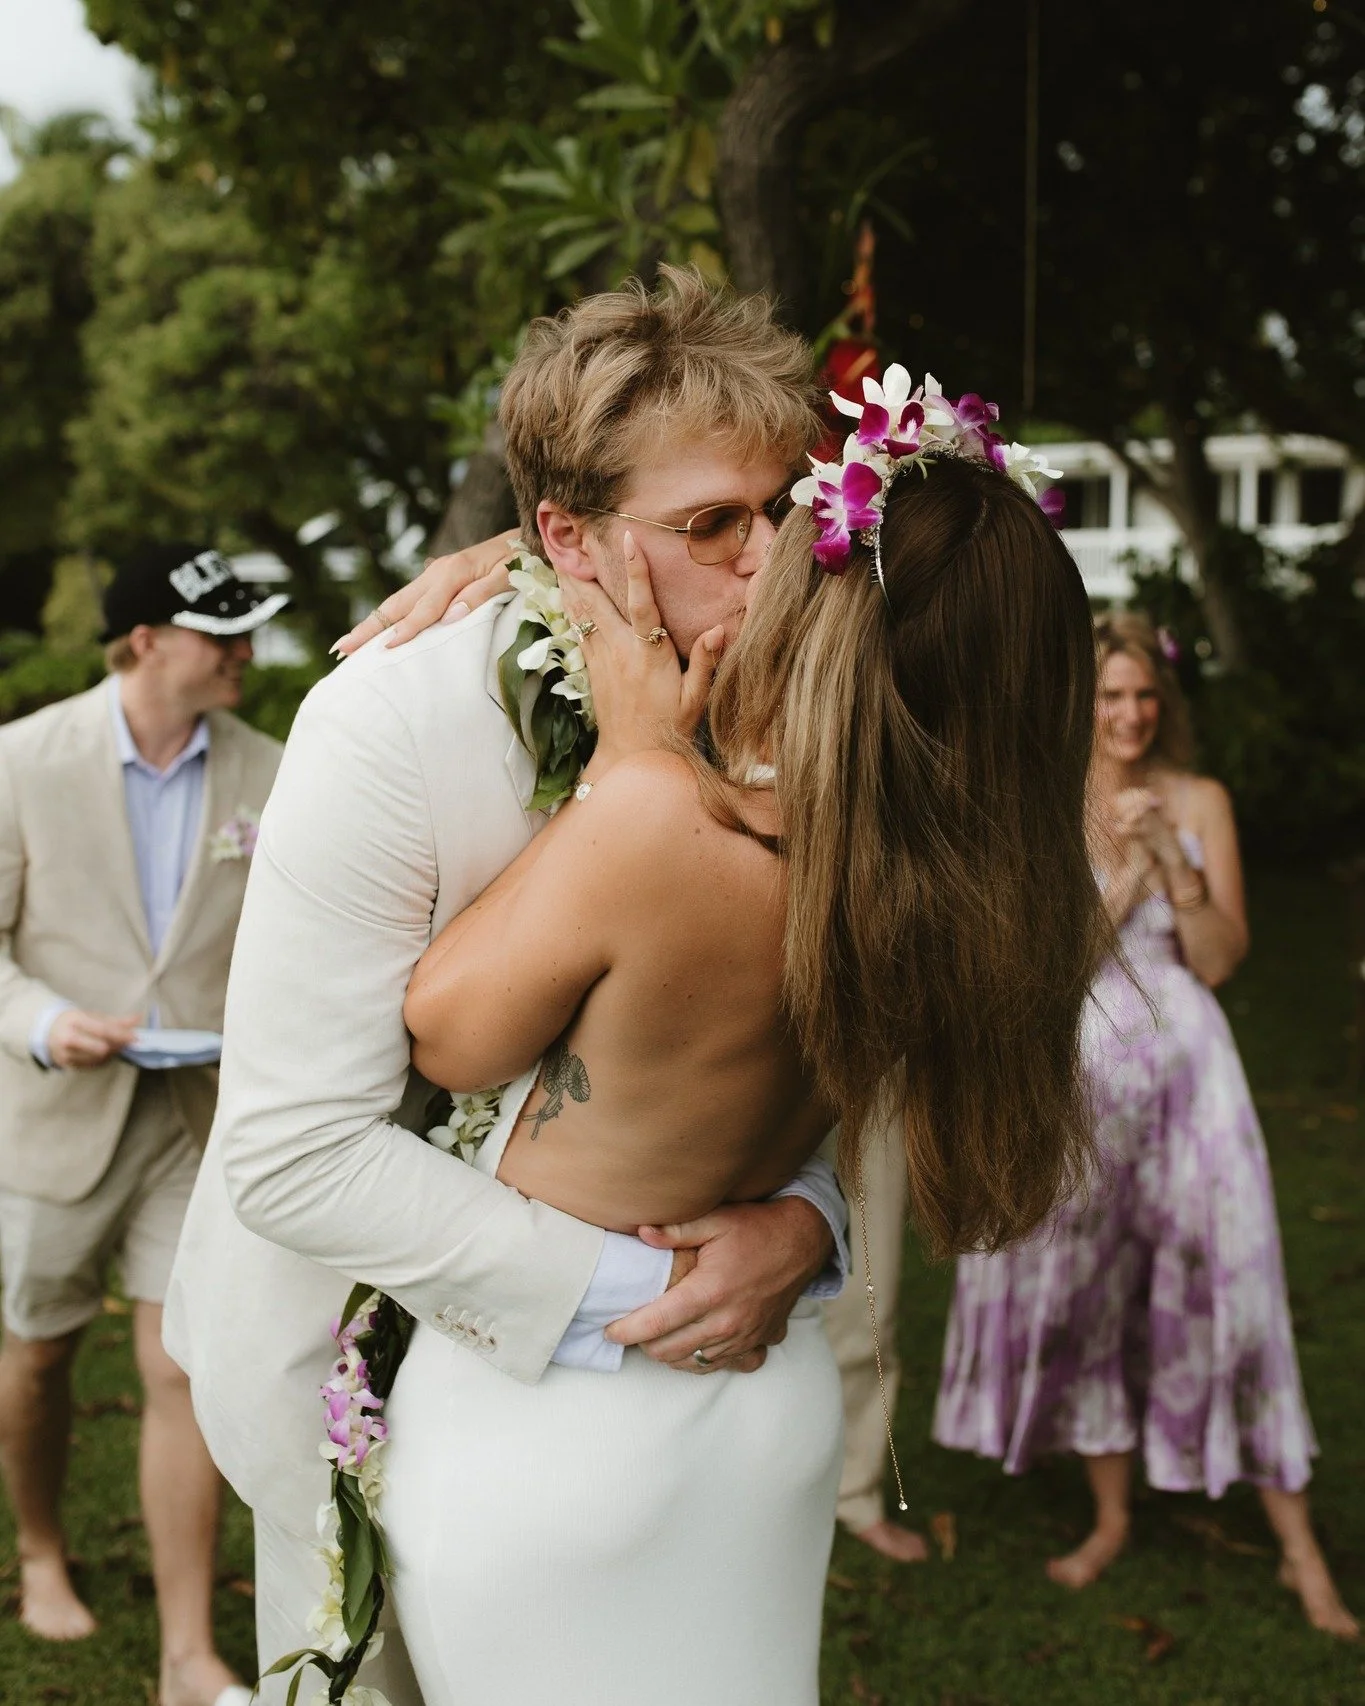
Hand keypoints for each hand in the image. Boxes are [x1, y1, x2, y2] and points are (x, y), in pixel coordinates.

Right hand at [47, 1009, 139, 1069]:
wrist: (48, 1031)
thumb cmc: (75, 1022)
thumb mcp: (92, 1016)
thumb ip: (116, 1020)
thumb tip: (138, 1018)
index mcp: (74, 1020)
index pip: (101, 1030)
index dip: (120, 1035)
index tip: (135, 1037)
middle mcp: (67, 1037)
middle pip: (101, 1048)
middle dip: (117, 1046)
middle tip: (128, 1042)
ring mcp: (65, 1053)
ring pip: (98, 1059)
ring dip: (111, 1053)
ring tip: (115, 1045)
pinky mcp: (66, 1065)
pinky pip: (91, 1065)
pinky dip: (102, 1059)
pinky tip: (104, 1052)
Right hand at [330, 534, 521, 655]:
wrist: (527, 535)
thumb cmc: (523, 559)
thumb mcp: (509, 576)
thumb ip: (481, 595)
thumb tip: (450, 617)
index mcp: (453, 572)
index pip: (425, 609)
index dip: (406, 630)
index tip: (386, 650)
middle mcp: (437, 572)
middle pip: (397, 605)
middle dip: (369, 628)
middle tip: (342, 649)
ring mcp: (435, 574)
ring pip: (397, 602)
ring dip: (372, 623)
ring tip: (348, 643)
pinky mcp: (438, 578)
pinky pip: (408, 600)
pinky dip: (388, 616)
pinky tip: (378, 630)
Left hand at [563, 532, 723, 773]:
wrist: (632, 757)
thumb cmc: (670, 727)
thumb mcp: (696, 699)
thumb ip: (707, 662)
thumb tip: (720, 629)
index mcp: (650, 655)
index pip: (642, 604)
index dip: (635, 570)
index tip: (627, 540)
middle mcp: (621, 652)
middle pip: (596, 602)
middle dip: (582, 570)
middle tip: (569, 538)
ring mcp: (602, 660)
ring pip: (581, 614)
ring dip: (570, 584)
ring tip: (559, 554)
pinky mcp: (592, 669)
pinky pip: (578, 631)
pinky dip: (570, 608)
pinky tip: (563, 592)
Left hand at [606, 1196, 832, 1374]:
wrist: (802, 1242)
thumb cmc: (756, 1228)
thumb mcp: (716, 1220)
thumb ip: (675, 1230)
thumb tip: (641, 1233)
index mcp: (710, 1292)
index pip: (656, 1324)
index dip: (626, 1331)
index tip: (608, 1330)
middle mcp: (726, 1322)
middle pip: (668, 1350)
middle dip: (643, 1343)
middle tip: (630, 1327)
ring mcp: (744, 1337)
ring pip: (692, 1363)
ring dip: (668, 1354)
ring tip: (655, 1336)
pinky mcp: (758, 1343)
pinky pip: (721, 1366)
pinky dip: (700, 1362)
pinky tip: (691, 1347)